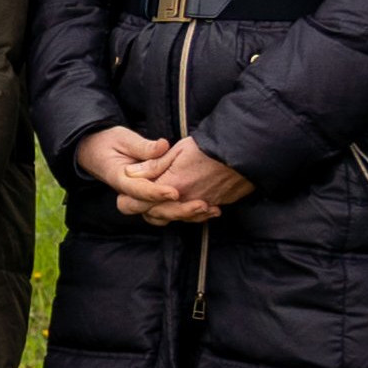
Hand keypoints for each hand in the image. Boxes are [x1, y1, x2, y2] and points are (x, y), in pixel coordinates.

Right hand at [81, 128, 222, 225]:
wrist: (96, 152)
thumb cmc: (109, 142)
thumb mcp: (123, 138)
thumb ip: (143, 146)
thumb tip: (162, 146)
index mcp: (119, 178)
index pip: (138, 190)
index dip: (157, 193)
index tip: (175, 191)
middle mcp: (129, 194)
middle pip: (151, 210)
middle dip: (177, 209)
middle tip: (200, 204)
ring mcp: (139, 200)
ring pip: (161, 216)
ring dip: (185, 215)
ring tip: (209, 208)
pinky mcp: (149, 201)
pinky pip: (167, 213)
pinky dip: (187, 214)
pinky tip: (209, 210)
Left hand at [130, 139, 257, 217]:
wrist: (242, 154)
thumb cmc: (208, 149)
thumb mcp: (177, 151)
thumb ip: (153, 165)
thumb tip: (130, 173)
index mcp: (171, 185)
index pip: (142, 201)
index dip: (130, 200)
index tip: (125, 194)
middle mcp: (184, 200)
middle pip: (156, 214)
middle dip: (145, 208)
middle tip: (137, 200)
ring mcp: (200, 205)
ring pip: (175, 218)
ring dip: (165, 213)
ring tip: (160, 204)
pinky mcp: (213, 206)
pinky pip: (195, 218)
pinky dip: (187, 215)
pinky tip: (184, 207)